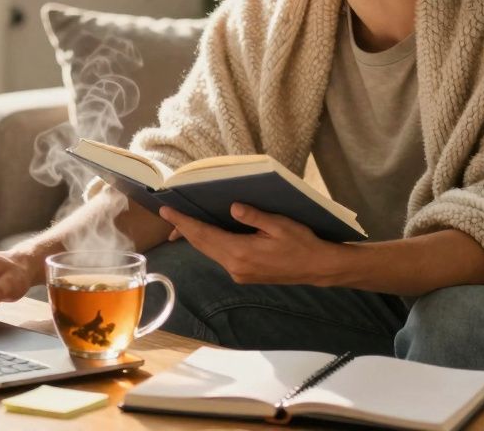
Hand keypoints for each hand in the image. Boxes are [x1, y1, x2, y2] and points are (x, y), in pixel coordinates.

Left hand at [159, 203, 343, 285]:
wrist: (316, 268)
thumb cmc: (301, 243)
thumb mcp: (279, 225)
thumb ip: (254, 216)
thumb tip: (233, 207)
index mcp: (241, 252)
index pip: (204, 235)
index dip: (184, 222)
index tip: (167, 212)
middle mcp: (235, 266)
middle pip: (202, 245)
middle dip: (184, 229)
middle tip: (167, 214)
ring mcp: (238, 273)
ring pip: (209, 252)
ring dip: (195, 238)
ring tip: (181, 224)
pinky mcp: (244, 275)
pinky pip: (219, 257)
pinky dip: (208, 245)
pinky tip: (205, 236)